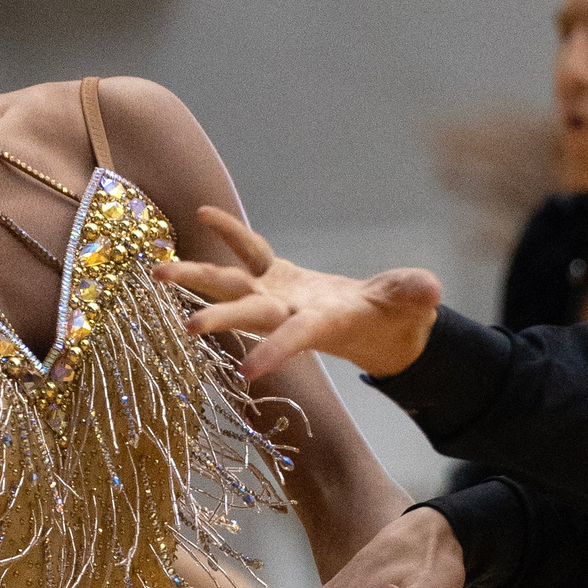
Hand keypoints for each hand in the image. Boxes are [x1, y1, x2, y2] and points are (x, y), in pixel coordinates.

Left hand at [156, 204, 442, 381]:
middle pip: (248, 314)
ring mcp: (277, 294)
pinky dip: (227, 233)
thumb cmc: (396, 320)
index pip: (296, 339)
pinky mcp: (276, 275)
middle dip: (218, 318)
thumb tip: (431, 290)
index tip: (248, 372)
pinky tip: (203, 214)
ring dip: (194, 279)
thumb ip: (415, 296)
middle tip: (185, 328)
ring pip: (230, 284)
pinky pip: (247, 251)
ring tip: (156, 272)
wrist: (374, 325)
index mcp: (321, 323)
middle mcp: (289, 312)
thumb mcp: (412, 308)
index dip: (275, 352)